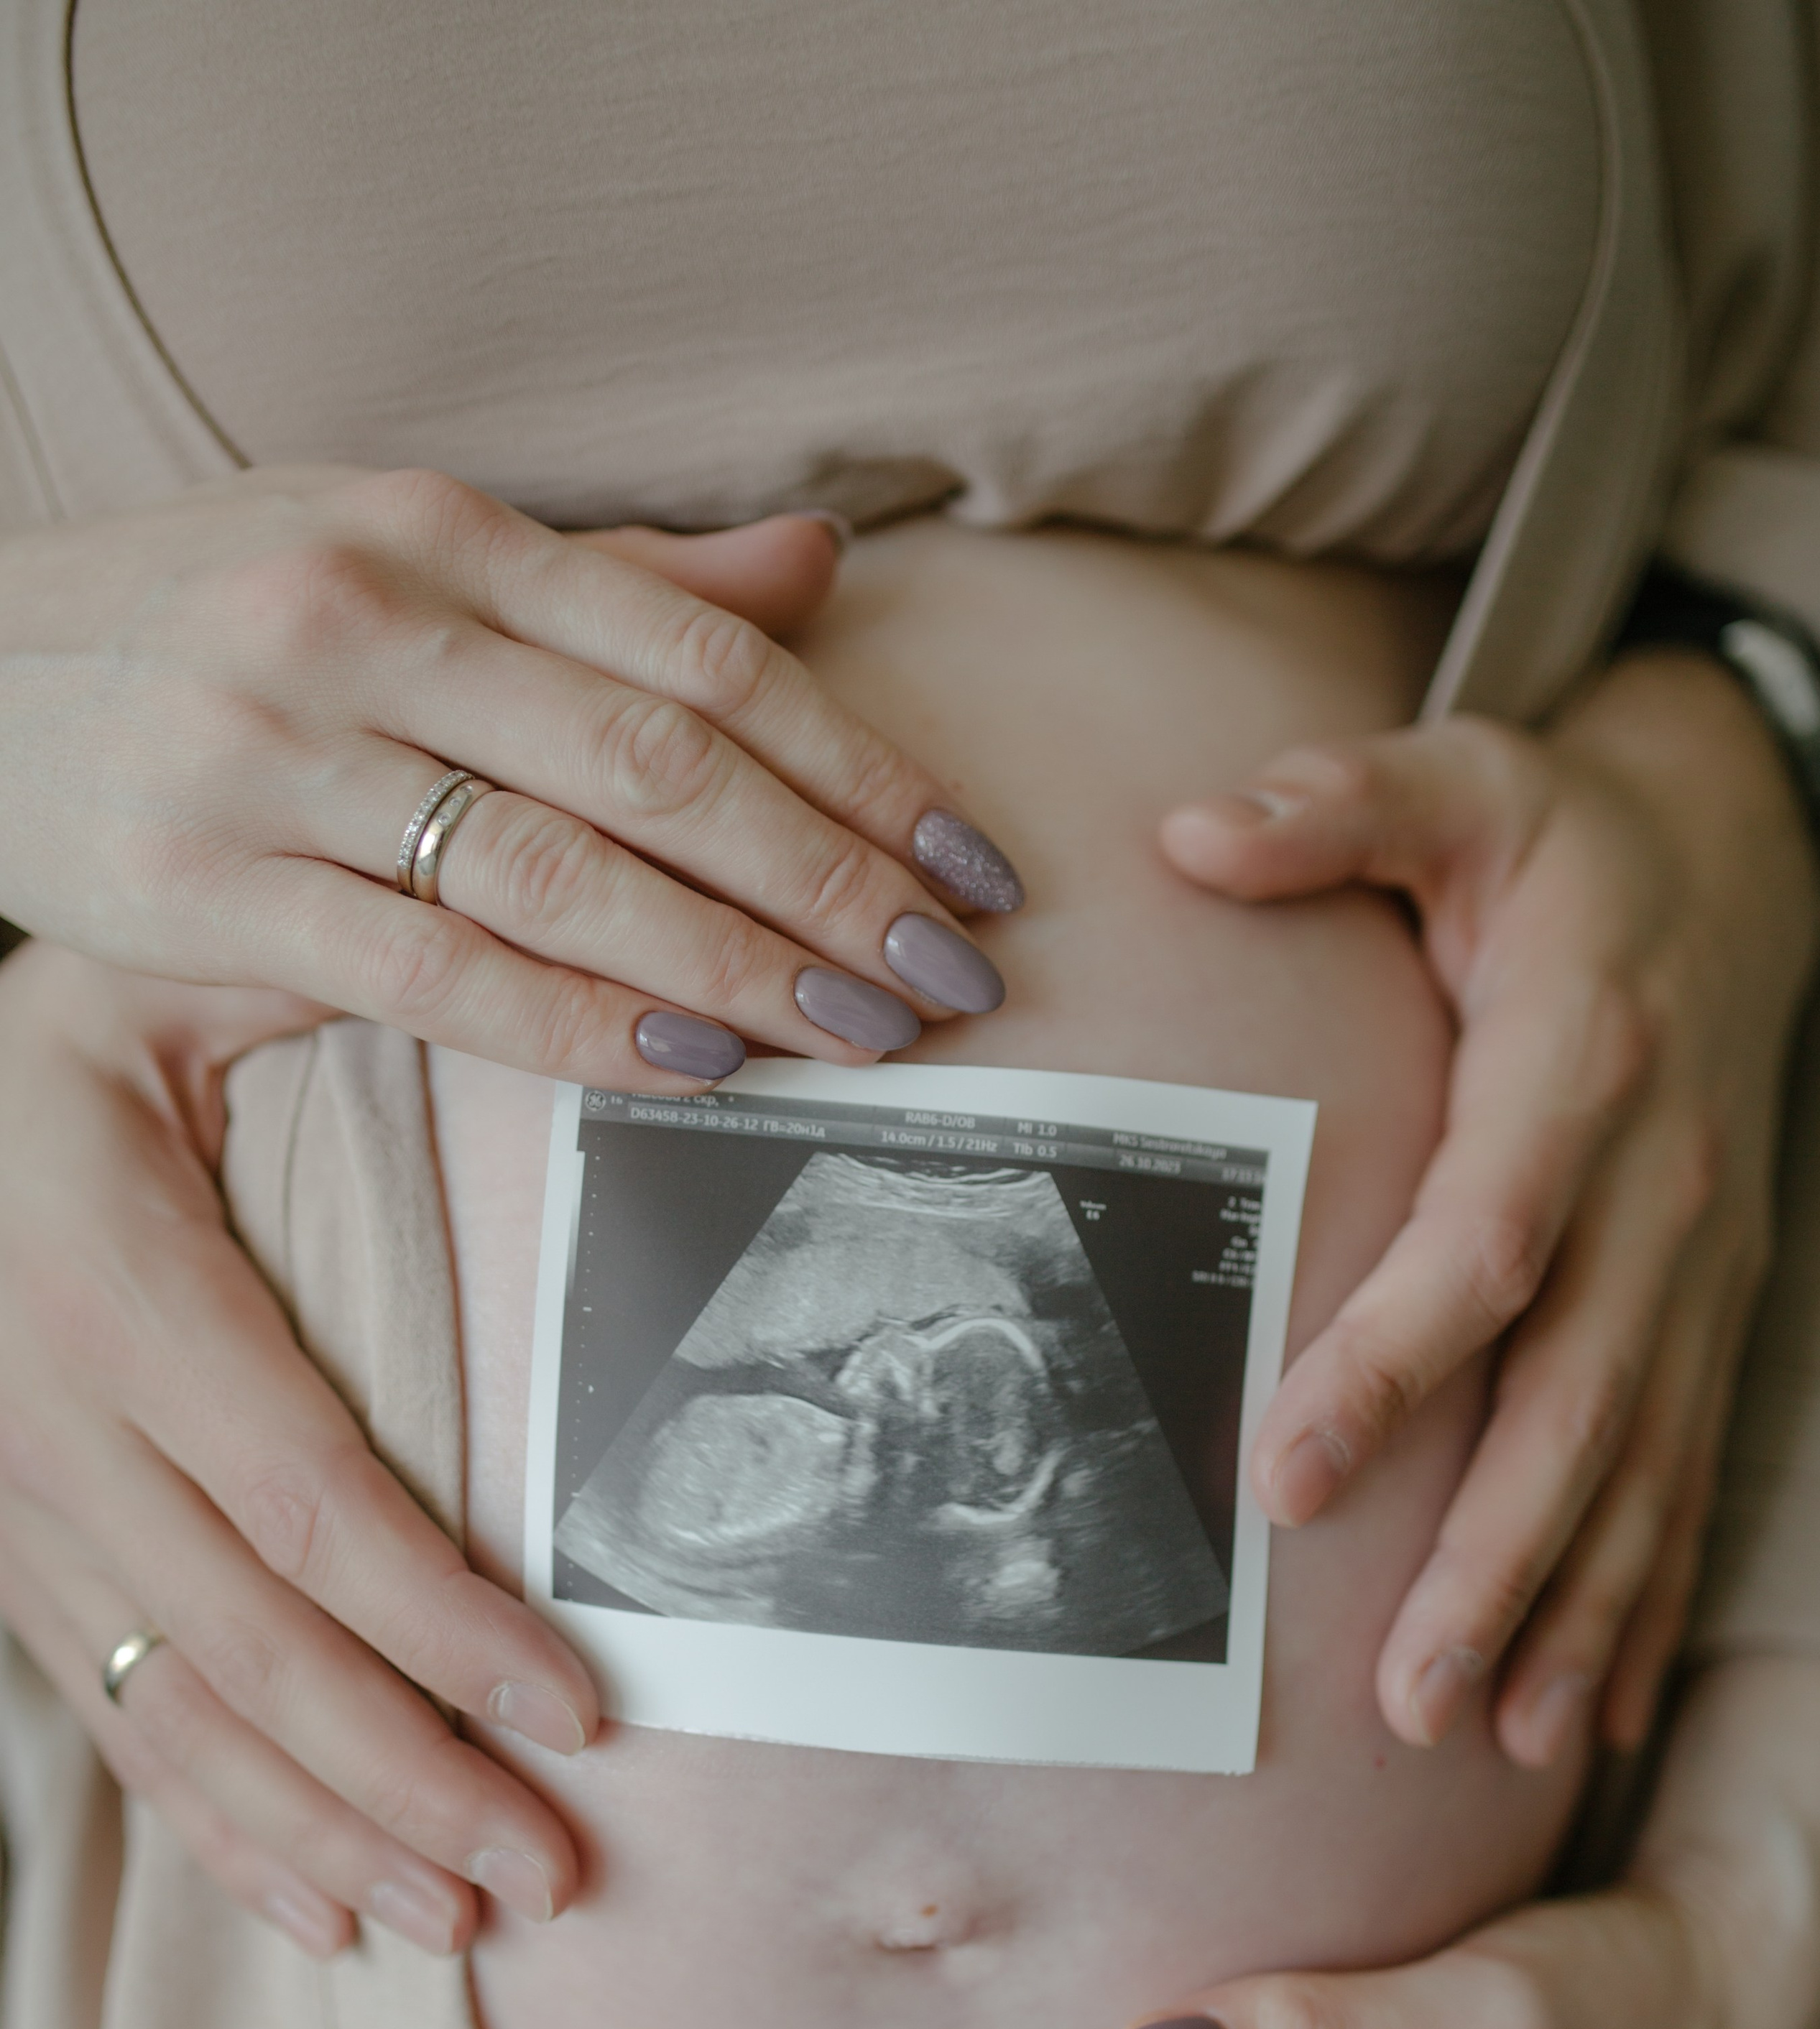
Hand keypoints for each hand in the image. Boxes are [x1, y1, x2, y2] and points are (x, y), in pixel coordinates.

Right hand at [0, 475, 1016, 1084]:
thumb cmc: (227, 610)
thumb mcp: (408, 548)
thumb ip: (614, 579)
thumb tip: (816, 568)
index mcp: (441, 529)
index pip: (703, 659)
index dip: (861, 769)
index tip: (968, 863)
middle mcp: (364, 619)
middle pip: (658, 768)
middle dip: (830, 885)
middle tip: (950, 975)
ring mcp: (275, 753)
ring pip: (558, 874)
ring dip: (736, 967)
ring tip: (859, 1031)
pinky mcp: (204, 884)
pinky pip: (430, 969)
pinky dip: (573, 1024)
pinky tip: (689, 1062)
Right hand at [0, 940, 597, 1959]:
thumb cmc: (52, 1041)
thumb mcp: (168, 980)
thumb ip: (332, 994)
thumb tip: (546, 998)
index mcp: (116, 1297)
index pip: (304, 1497)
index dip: (440, 1618)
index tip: (575, 1708)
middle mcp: (54, 1431)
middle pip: (255, 1646)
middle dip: (408, 1778)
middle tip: (554, 1875)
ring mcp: (18, 1517)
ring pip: (181, 1713)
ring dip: (325, 1836)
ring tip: (463, 1923)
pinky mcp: (14, 1568)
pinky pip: (117, 1722)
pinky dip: (217, 1829)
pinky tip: (316, 1913)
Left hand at [1157, 656, 1819, 1760]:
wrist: (1742, 858)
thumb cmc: (1561, 841)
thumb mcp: (1460, 783)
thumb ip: (1335, 802)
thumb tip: (1187, 830)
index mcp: (1579, 1066)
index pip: (1483, 1241)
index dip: (1392, 1362)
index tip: (1284, 1477)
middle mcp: (1655, 1188)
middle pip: (1576, 1397)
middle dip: (1499, 1556)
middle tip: (1408, 1694)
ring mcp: (1701, 1262)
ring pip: (1641, 1461)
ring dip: (1577, 1607)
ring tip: (1502, 1738)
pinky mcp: (1716, 1305)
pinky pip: (1688, 1467)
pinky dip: (1649, 1592)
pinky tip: (1604, 1710)